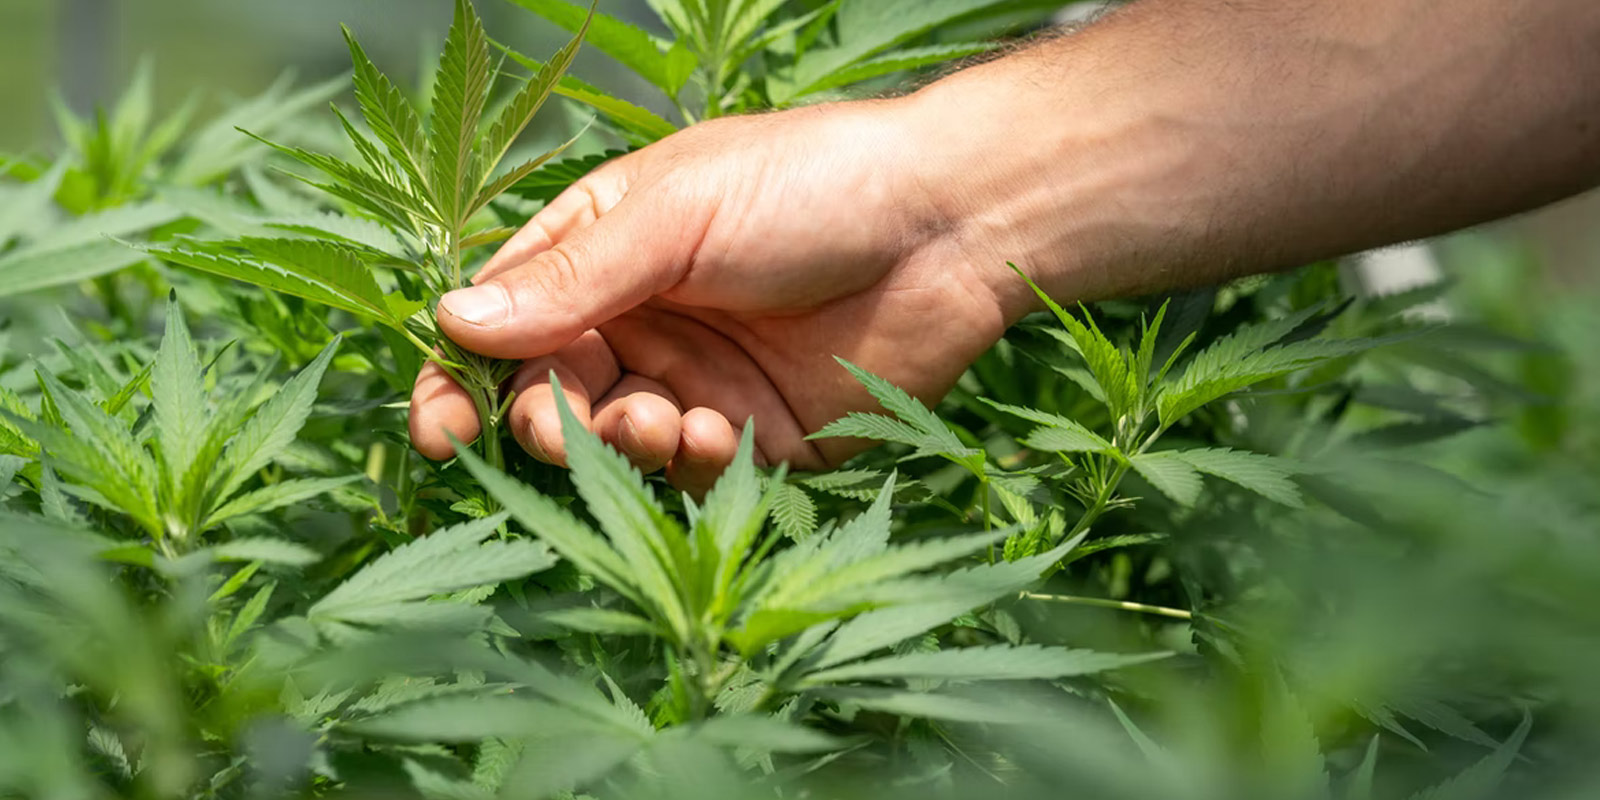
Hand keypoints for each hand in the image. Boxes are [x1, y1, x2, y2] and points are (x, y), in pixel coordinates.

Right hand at [408, 99, 1019, 494]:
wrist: (949, 225)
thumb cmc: (809, 186)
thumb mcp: (677, 215)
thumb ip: (572, 278)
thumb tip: (451, 320)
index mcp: (607, 253)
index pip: (505, 321)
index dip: (462, 376)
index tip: (440, 428)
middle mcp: (643, 322)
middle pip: (550, 396)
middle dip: (546, 421)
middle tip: (563, 425)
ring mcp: (699, 383)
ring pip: (616, 444)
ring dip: (620, 444)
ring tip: (662, 419)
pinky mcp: (760, 439)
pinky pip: (693, 474)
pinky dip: (688, 464)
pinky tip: (717, 432)